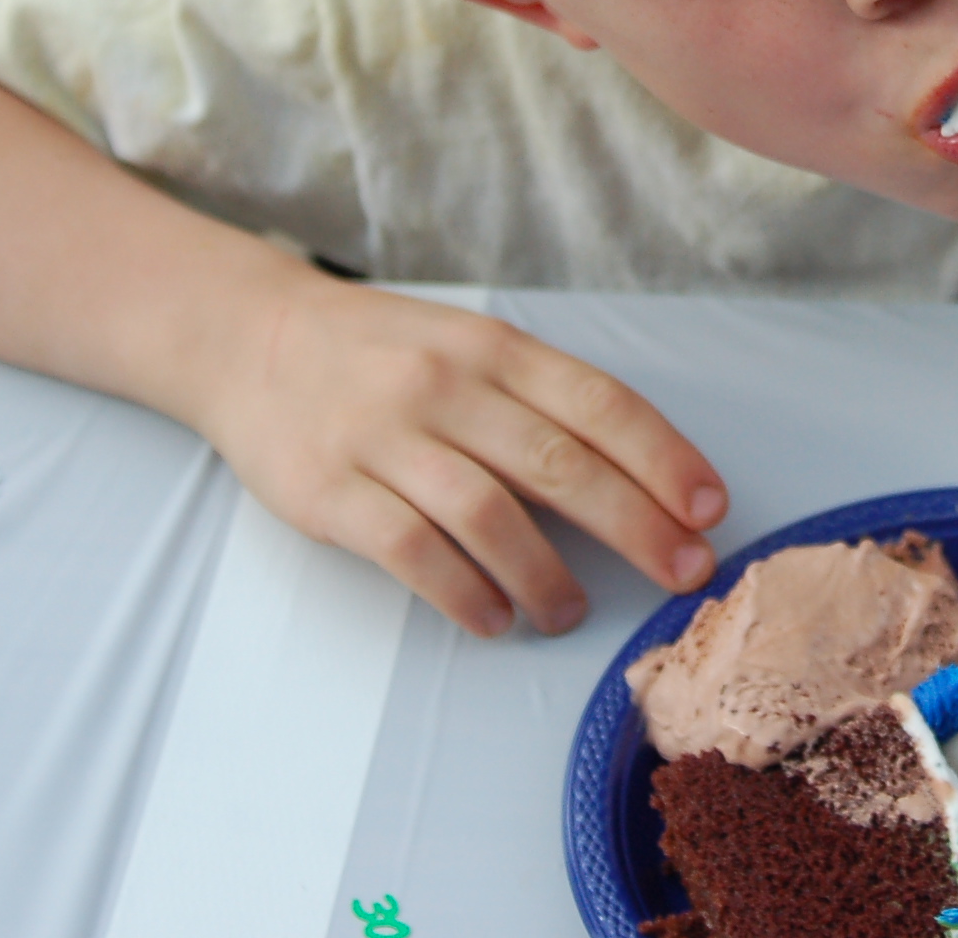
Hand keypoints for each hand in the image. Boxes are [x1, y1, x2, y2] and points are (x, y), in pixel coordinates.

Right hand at [198, 276, 727, 635]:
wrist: (248, 340)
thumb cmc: (381, 353)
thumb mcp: (467, 346)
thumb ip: (540, 401)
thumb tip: (640, 476)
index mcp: (492, 347)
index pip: (600, 404)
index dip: (663, 459)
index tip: (709, 509)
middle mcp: (445, 387)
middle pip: (560, 465)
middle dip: (636, 526)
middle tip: (682, 573)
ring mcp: (383, 438)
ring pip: (489, 517)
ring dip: (546, 577)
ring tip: (569, 613)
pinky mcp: (330, 492)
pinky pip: (414, 553)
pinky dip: (464, 594)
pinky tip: (493, 617)